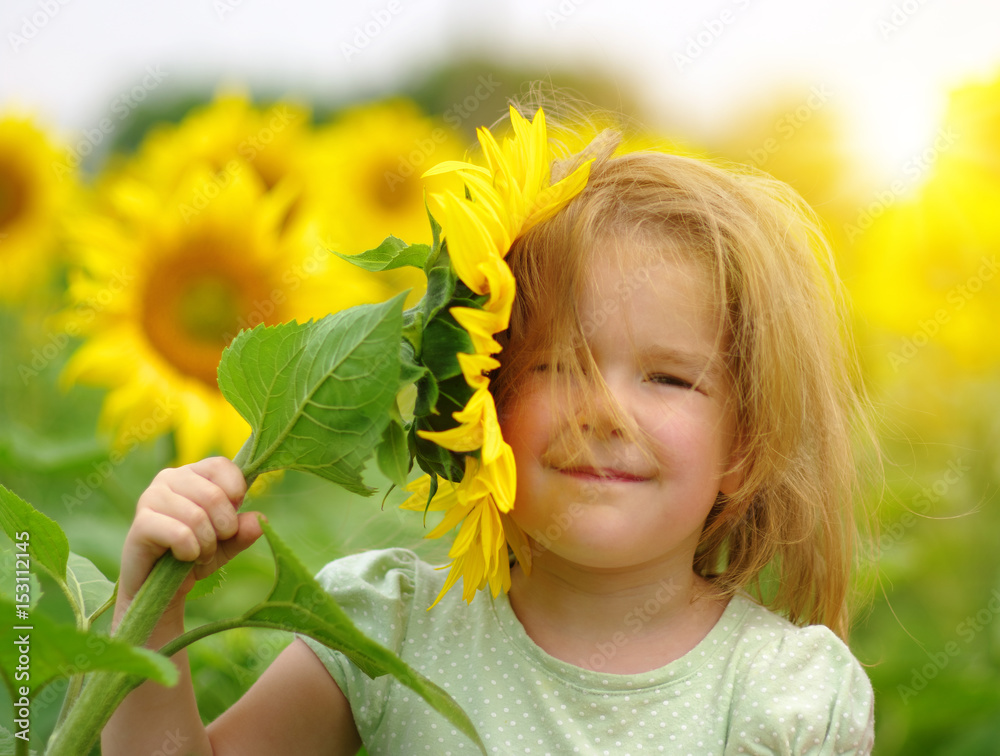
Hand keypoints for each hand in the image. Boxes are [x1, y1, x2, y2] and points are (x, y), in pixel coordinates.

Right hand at [117, 457, 263, 621]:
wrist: (159, 586)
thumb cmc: (194, 555)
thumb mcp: (227, 544)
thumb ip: (244, 531)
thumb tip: (261, 520)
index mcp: (192, 473)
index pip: (221, 465)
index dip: (235, 492)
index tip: (232, 518)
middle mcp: (169, 478)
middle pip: (213, 494)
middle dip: (225, 527)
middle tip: (216, 544)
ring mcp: (151, 498)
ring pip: (197, 516)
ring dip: (207, 545)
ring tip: (200, 555)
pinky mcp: (140, 524)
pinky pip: (180, 534)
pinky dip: (191, 551)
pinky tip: (184, 557)